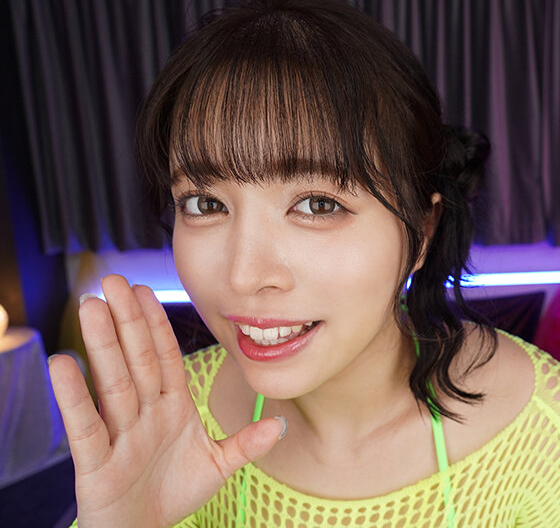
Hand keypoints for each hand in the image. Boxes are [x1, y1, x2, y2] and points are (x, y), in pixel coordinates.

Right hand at [49, 275, 284, 527]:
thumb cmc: (174, 491)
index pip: (163, 359)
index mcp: (171, 409)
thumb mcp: (217, 465)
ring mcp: (120, 436)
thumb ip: (245, 443)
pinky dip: (74, 398)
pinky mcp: (98, 464)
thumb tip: (281, 424)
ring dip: (102, 345)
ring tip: (90, 306)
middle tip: (112, 281)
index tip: (145, 291)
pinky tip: (64, 363)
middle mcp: (143, 415)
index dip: (156, 325)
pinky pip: (86, 427)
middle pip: (136, 361)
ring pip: (113, 384)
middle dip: (127, 321)